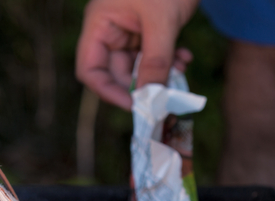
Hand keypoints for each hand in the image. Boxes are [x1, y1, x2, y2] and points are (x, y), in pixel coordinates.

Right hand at [76, 0, 198, 108]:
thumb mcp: (162, 21)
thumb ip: (155, 61)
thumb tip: (151, 98)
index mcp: (100, 24)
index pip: (90, 69)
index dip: (107, 91)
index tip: (133, 105)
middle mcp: (110, 29)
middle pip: (115, 72)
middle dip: (140, 84)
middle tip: (163, 97)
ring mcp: (129, 29)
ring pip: (138, 66)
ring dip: (158, 74)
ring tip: (180, 69)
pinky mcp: (148, 28)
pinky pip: (152, 56)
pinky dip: (168, 62)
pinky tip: (184, 58)